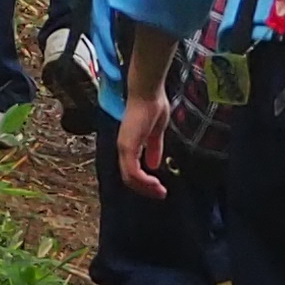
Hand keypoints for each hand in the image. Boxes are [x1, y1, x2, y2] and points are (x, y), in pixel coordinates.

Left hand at [116, 83, 168, 198]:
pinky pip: (132, 171)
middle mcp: (123, 147)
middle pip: (129, 178)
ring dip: (145, 187)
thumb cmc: (152, 105)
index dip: (145, 182)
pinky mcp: (127, 146)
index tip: (159, 188)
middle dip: (145, 189)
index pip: (132, 171)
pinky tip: (155, 182)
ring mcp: (124, 147)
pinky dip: (143, 181)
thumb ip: (154, 148)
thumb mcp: (156, 132)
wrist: (148, 91)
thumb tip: (154, 165)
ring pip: (130, 178)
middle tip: (160, 194)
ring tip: (160, 191)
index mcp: (129, 144)